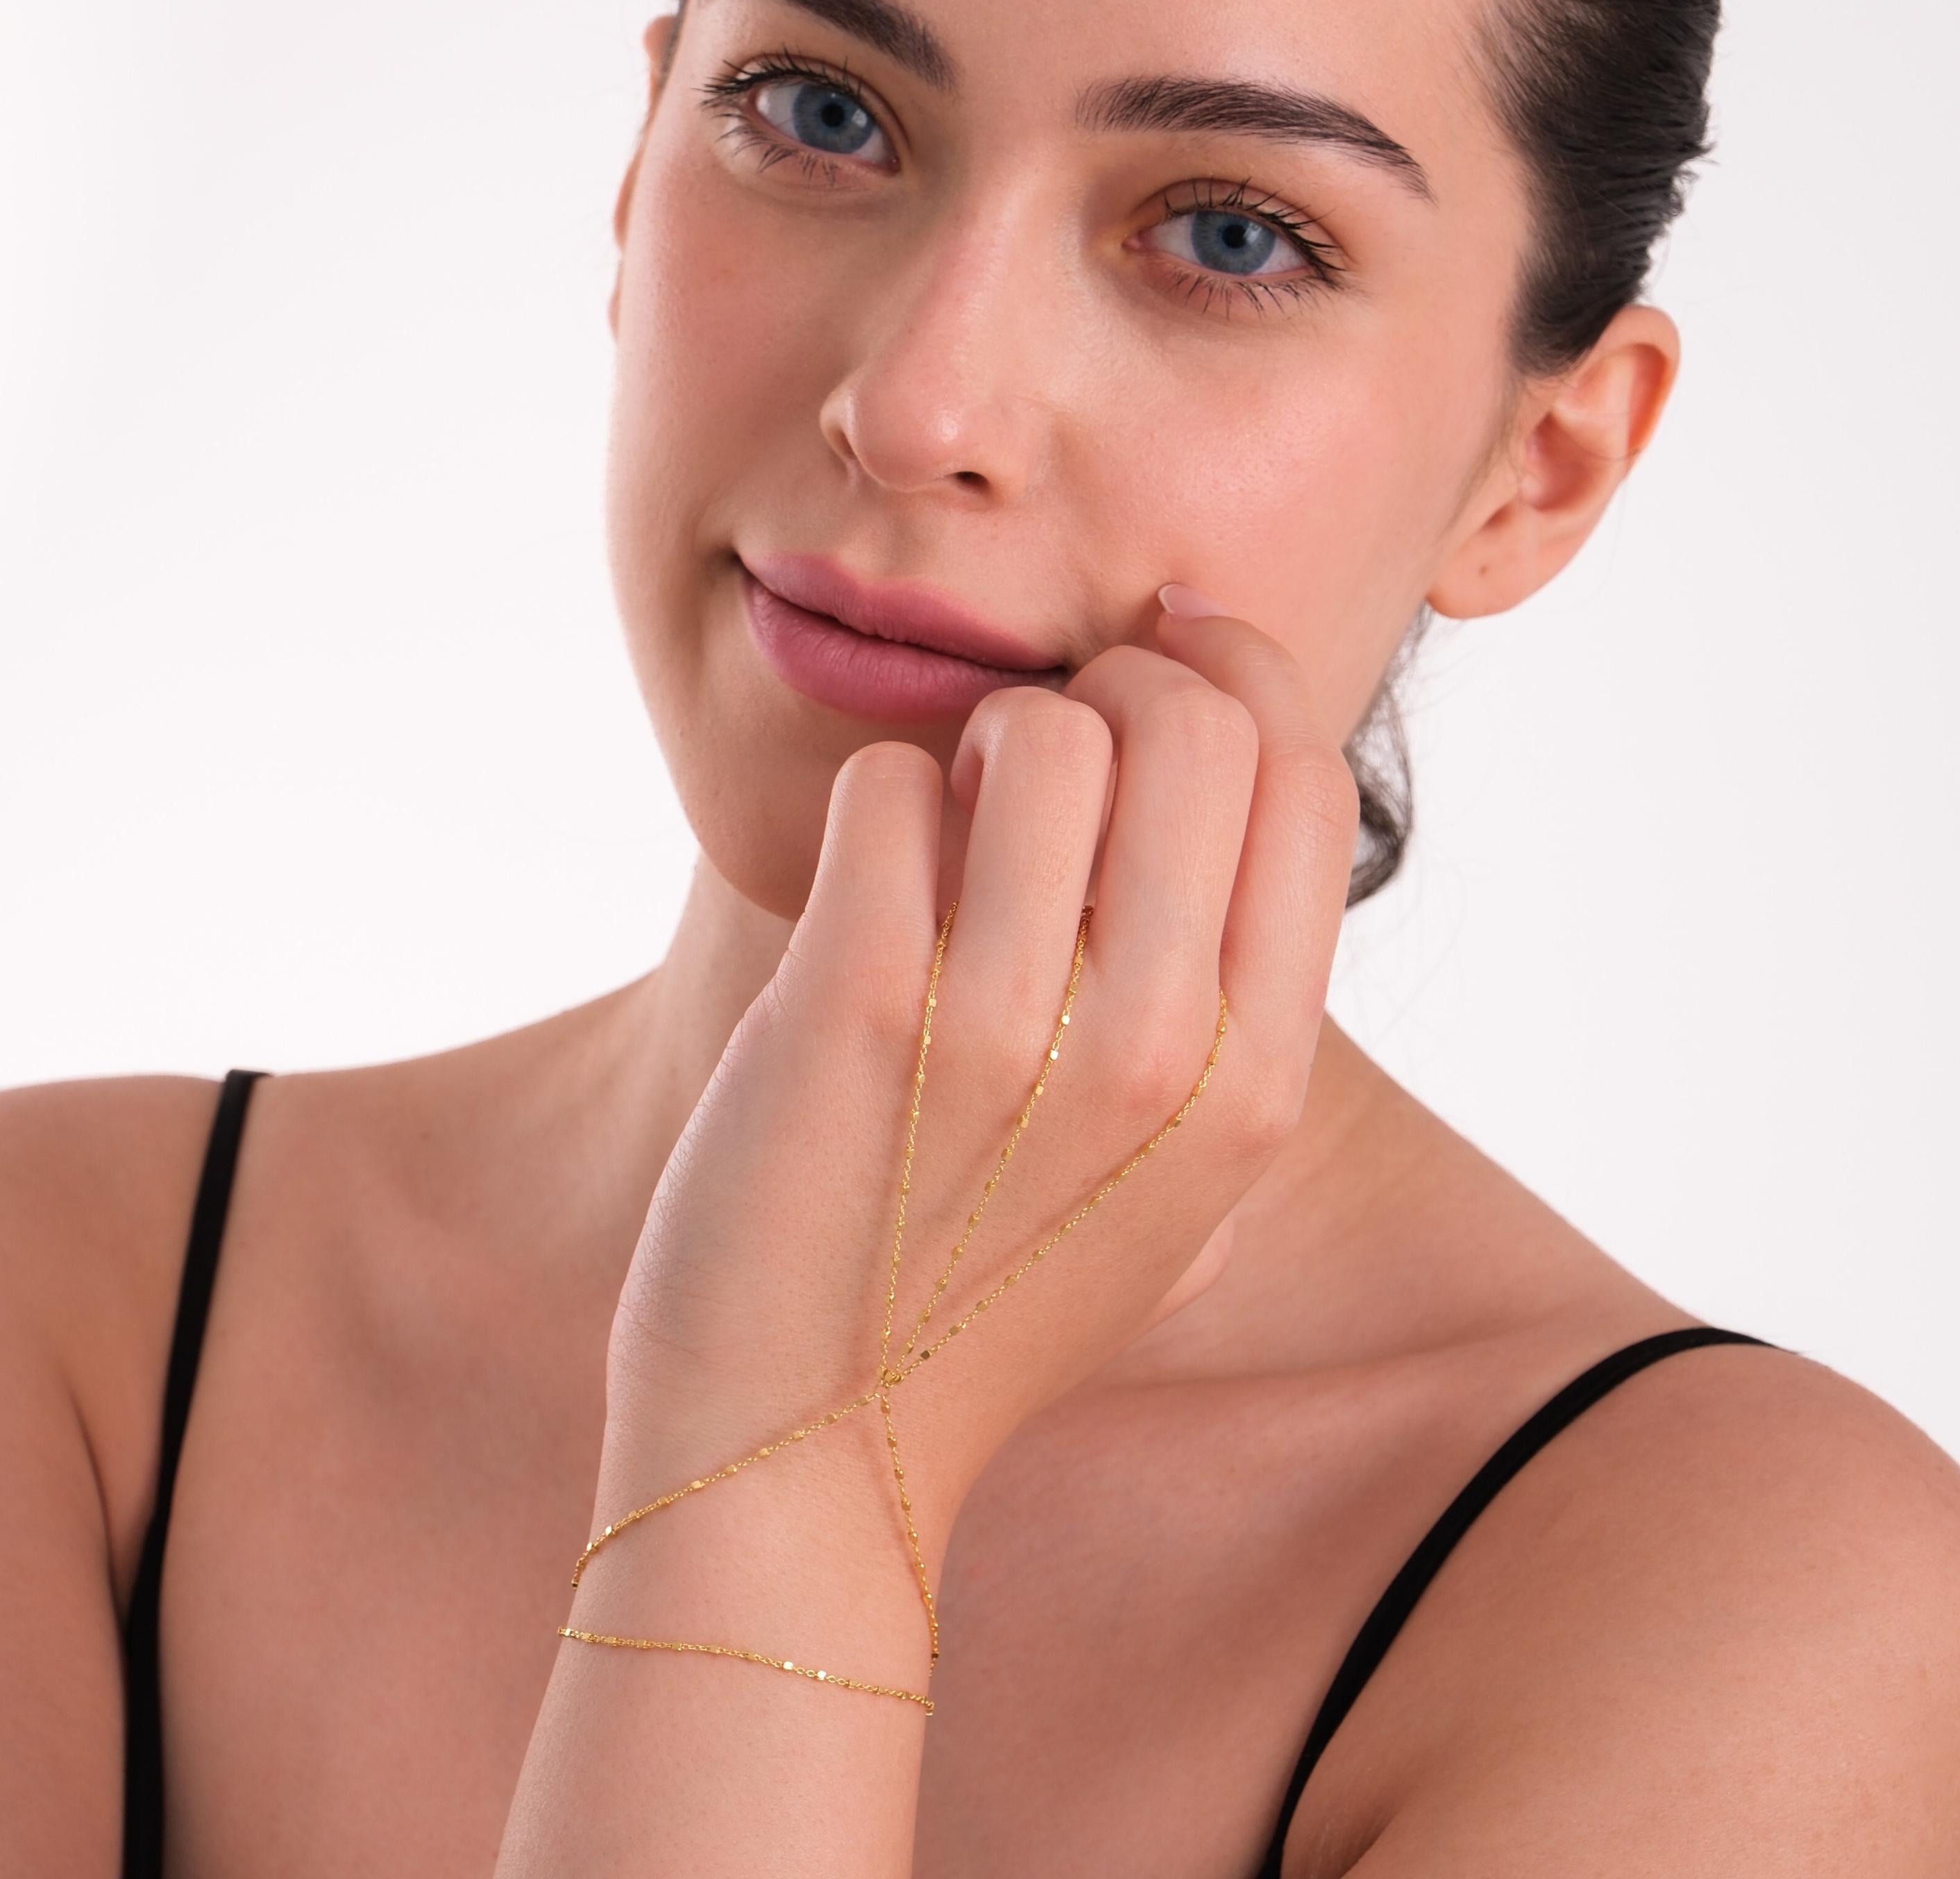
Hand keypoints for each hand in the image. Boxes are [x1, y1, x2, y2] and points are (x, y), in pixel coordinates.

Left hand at [595, 600, 1359, 1559]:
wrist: (804, 1449)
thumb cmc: (982, 1310)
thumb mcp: (1180, 1208)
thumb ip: (1237, 1044)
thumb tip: (1238, 826)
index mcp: (1257, 1089)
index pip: (1312, 783)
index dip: (1243, 682)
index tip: (1169, 667)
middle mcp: (1161, 1055)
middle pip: (1200, 725)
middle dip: (1117, 685)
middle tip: (1040, 753)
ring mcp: (1008, 1032)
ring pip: (1045, 732)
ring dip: (983, 740)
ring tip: (947, 823)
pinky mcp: (854, 1008)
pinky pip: (888, 786)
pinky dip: (873, 798)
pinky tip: (866, 879)